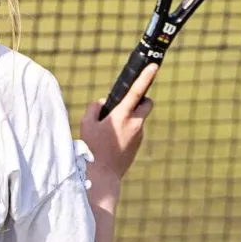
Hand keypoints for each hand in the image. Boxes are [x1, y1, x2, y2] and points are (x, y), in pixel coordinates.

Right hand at [80, 63, 156, 180]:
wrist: (102, 176)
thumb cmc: (92, 149)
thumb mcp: (86, 124)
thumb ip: (95, 108)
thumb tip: (103, 103)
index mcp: (122, 115)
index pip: (137, 91)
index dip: (146, 77)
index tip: (153, 66)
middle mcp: (135, 124)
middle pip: (147, 103)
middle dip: (142, 99)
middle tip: (126, 103)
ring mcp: (139, 135)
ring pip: (138, 119)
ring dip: (129, 118)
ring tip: (109, 131)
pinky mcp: (138, 145)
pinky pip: (134, 131)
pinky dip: (127, 131)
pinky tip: (113, 142)